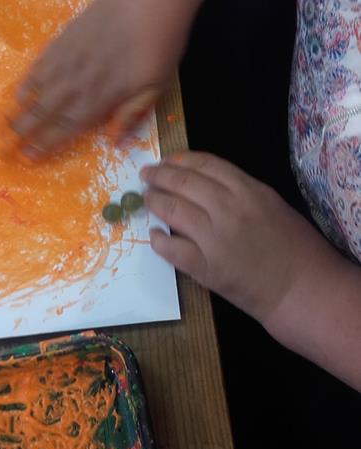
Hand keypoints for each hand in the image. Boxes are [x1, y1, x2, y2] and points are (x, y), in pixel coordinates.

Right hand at [10, 0, 192, 157]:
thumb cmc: (160, 41)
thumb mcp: (157, 83)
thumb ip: (132, 112)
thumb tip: (113, 140)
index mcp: (101, 98)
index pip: (66, 128)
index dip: (46, 144)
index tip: (27, 158)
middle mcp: (77, 83)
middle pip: (43, 113)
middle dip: (21, 134)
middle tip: (1, 150)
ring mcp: (66, 59)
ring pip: (35, 92)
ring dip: (17, 111)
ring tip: (0, 127)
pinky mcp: (62, 39)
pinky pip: (37, 66)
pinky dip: (25, 82)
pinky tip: (17, 92)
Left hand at [140, 151, 333, 325]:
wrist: (301, 288)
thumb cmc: (294, 246)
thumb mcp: (272, 204)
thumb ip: (239, 190)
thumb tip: (201, 182)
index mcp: (249, 190)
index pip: (205, 164)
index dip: (180, 160)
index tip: (166, 160)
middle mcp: (229, 209)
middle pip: (184, 183)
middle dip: (159, 176)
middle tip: (146, 176)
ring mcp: (215, 239)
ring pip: (173, 211)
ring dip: (154, 202)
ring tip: (146, 199)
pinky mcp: (206, 267)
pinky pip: (172, 249)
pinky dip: (159, 240)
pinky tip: (154, 235)